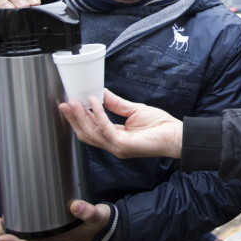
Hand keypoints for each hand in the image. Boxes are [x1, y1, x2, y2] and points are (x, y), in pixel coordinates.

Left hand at [0, 199, 109, 240]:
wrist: (105, 226)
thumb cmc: (98, 223)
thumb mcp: (95, 216)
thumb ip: (87, 211)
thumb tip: (74, 205)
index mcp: (54, 234)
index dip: (14, 240)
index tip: (1, 236)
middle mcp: (49, 233)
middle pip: (22, 238)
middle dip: (6, 232)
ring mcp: (50, 227)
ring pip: (25, 231)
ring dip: (11, 226)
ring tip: (1, 216)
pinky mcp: (53, 220)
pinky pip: (32, 224)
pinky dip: (22, 219)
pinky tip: (19, 209)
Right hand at [60, 90, 182, 158]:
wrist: (176, 135)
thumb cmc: (160, 125)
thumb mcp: (134, 110)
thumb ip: (116, 104)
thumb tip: (101, 93)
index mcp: (115, 137)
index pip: (92, 129)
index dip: (79, 118)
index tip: (70, 104)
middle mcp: (113, 144)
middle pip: (87, 133)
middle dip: (74, 119)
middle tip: (64, 104)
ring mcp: (117, 147)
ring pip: (92, 133)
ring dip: (81, 117)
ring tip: (73, 103)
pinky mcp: (124, 145)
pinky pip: (106, 129)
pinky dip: (98, 115)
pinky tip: (94, 103)